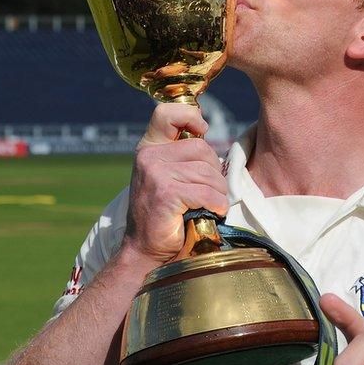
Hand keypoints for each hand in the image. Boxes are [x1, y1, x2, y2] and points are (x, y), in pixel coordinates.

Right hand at [122, 103, 228, 266]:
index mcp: (148, 148)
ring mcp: (155, 173)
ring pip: (208, 172)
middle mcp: (148, 157)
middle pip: (202, 148)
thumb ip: (180, 154)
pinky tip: (212, 212)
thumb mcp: (167, 176)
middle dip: (214, 172)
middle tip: (209, 193)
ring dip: (218, 192)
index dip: (190, 116)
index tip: (202, 130)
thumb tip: (204, 130)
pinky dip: (217, 205)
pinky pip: (207, 192)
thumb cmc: (164, 215)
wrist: (145, 251)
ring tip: (209, 205)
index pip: (167, 114)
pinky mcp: (166, 193)